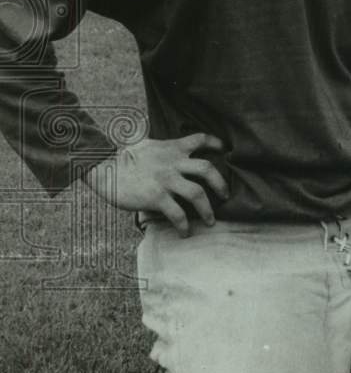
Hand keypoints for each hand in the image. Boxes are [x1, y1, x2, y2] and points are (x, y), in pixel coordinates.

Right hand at [81, 133, 228, 236]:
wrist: (102, 167)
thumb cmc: (123, 158)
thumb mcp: (149, 146)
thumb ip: (165, 151)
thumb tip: (174, 155)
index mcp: (172, 149)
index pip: (200, 139)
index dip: (216, 143)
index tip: (225, 150)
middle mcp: (173, 163)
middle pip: (208, 169)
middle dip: (221, 184)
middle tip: (226, 195)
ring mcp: (166, 180)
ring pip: (198, 194)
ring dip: (208, 210)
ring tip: (211, 221)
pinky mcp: (156, 197)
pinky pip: (178, 213)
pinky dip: (184, 225)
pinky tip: (185, 232)